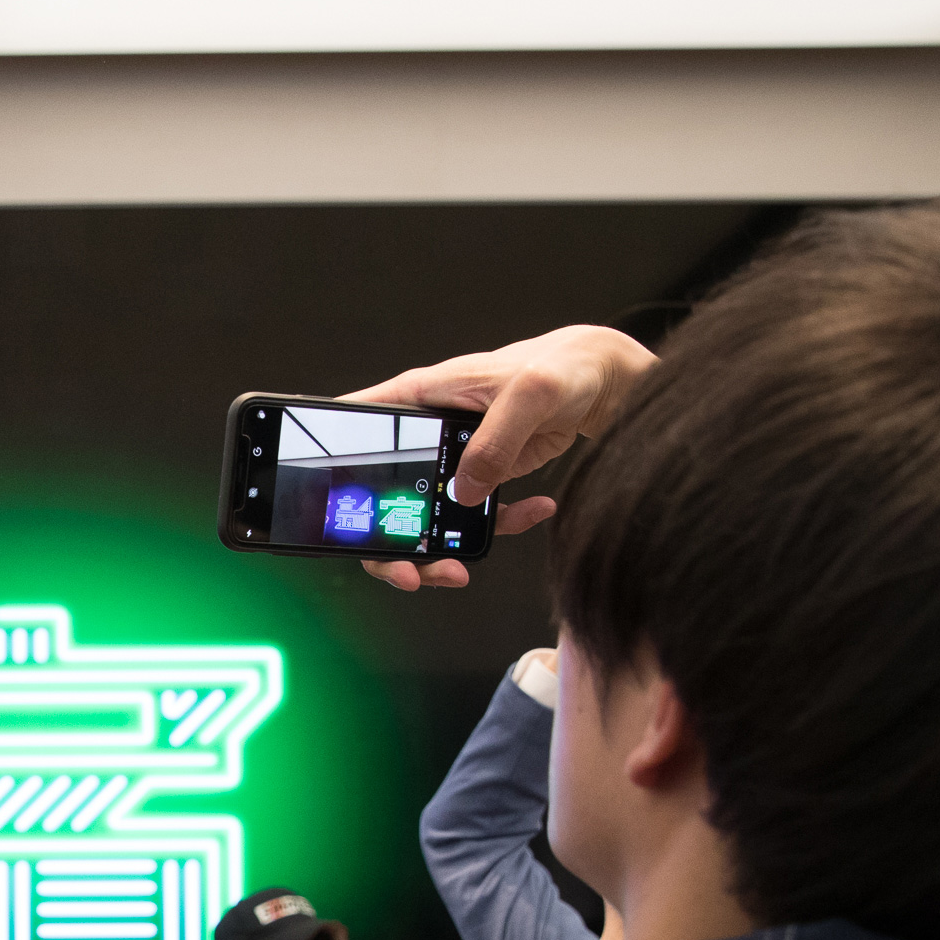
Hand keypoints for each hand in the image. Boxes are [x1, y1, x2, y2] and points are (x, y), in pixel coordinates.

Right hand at [340, 325, 656, 590]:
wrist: (604, 378)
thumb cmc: (563, 365)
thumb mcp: (528, 395)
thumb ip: (494, 442)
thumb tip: (464, 494)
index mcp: (421, 397)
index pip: (355, 427)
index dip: (335, 468)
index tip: (338, 516)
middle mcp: (428, 431)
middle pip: (383, 494)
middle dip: (392, 545)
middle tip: (411, 574)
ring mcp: (455, 457)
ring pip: (424, 515)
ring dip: (438, 551)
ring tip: (460, 569)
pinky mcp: (485, 472)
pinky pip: (477, 514)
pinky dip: (502, 524)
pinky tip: (532, 512)